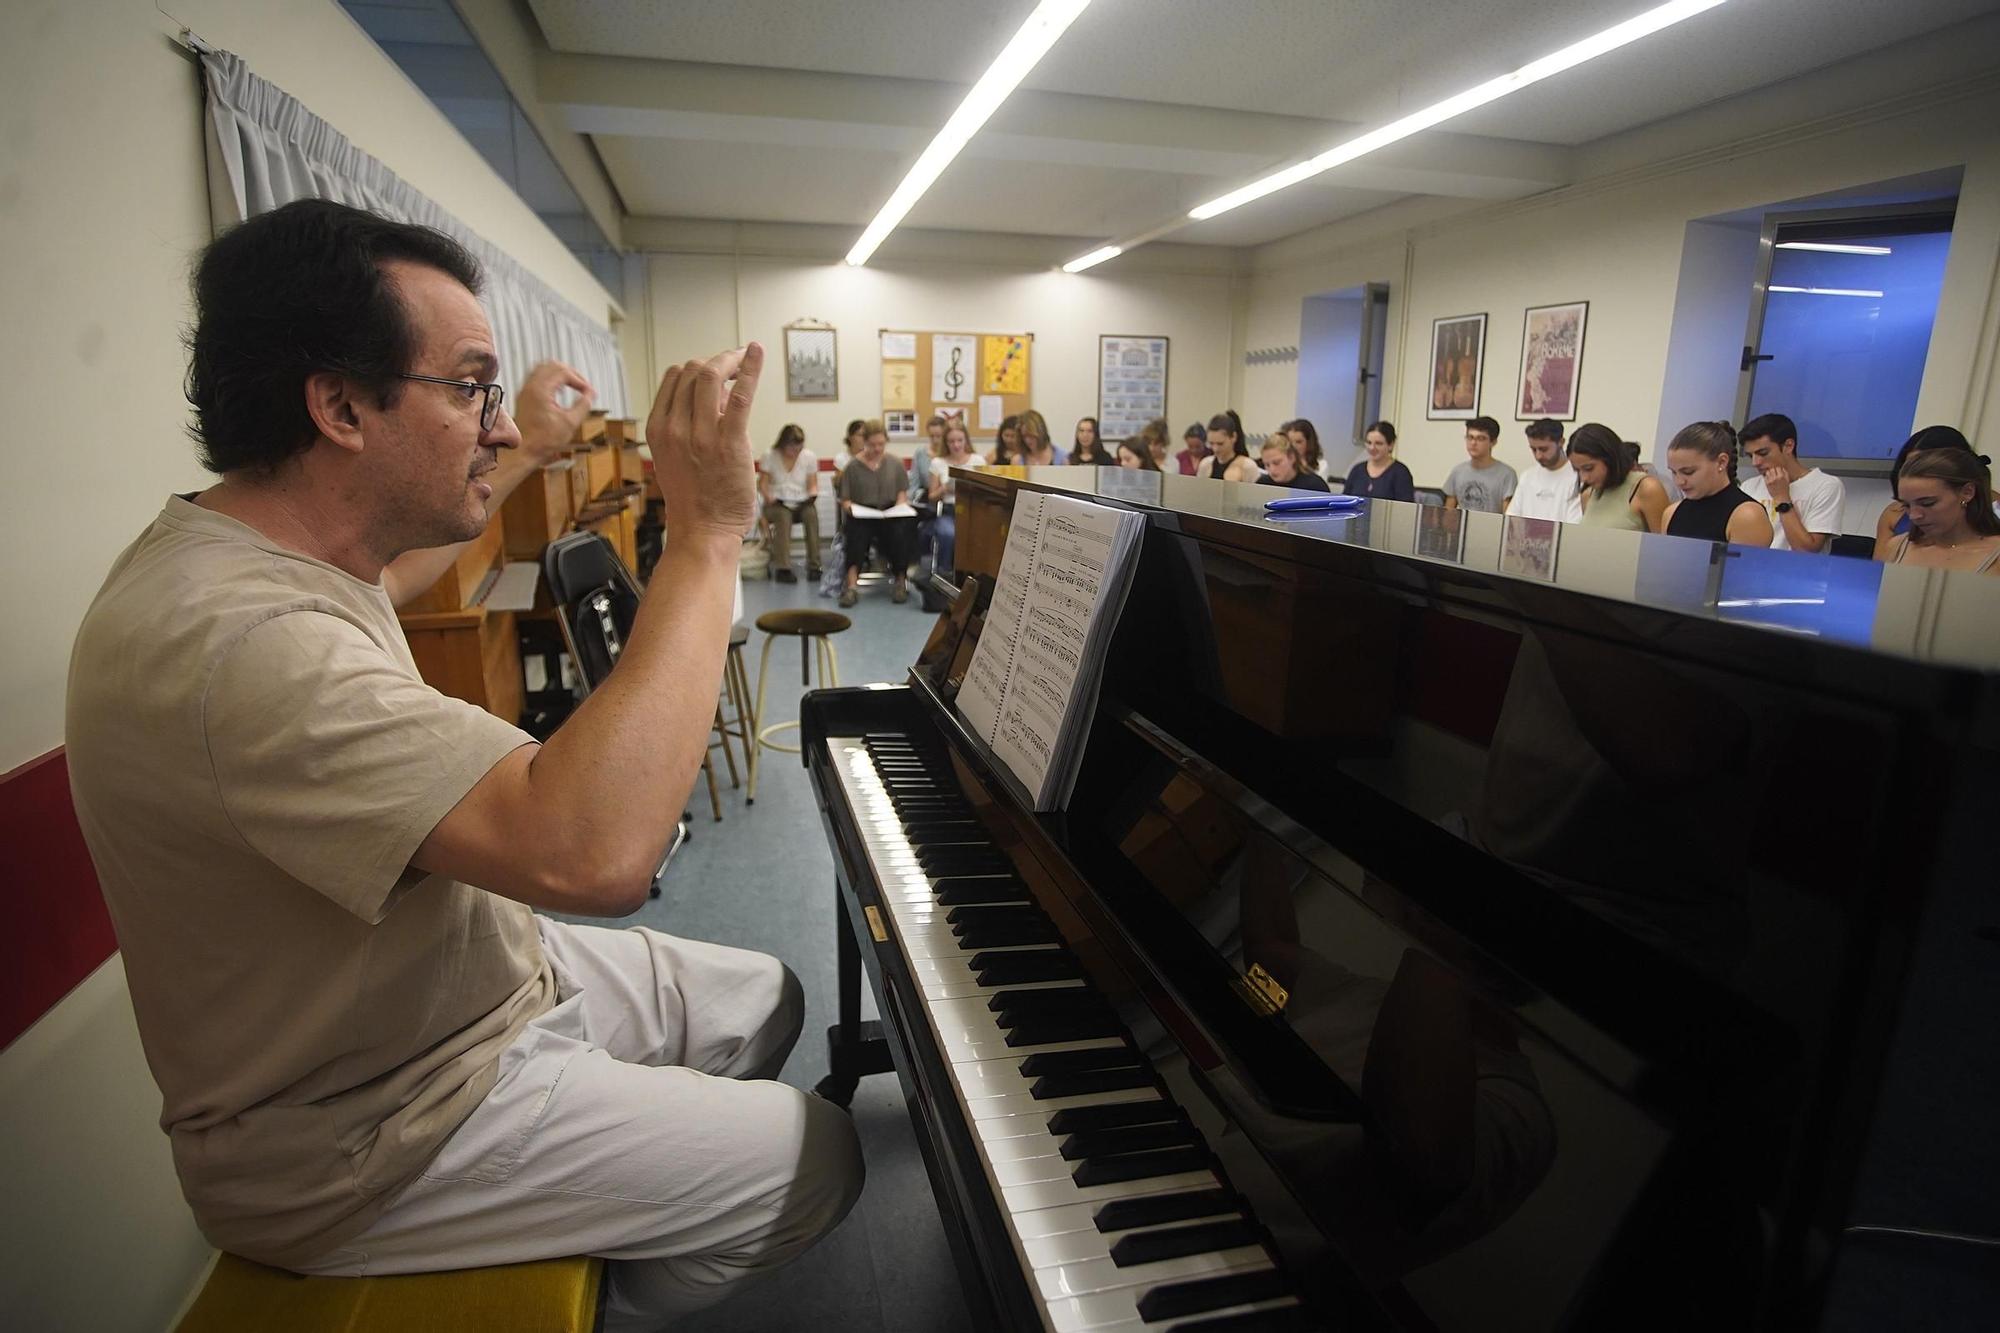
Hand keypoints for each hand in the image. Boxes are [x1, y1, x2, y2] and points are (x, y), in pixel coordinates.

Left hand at [514, 361, 594, 463]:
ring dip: (560, 374)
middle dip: (571, 373)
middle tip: (582, 384)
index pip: (563, 372)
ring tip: (572, 384)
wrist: (524, 450)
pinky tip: (558, 390)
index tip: (588, 391)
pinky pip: (537, 378)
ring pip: (543, 368)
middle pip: (553, 365)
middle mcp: (530, 387)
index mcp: (541, 390)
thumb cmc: (543, 441)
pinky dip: (550, 379)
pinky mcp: (524, 397)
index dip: (579, 380)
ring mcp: (525, 391)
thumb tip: (590, 394)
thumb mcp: (571, 423)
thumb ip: (583, 405)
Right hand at [648, 344, 760, 543]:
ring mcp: (701, 435)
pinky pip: (740, 394)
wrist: (702, 531)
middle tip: (734, 366)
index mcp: (658, 429)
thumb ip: (688, 425)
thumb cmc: (694, 499)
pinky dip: (750, 367)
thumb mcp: (675, 457)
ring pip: (710, 375)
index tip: (716, 374)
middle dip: (716, 362)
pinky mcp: (729, 442)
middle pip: (692, 371)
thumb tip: (715, 396)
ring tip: (744, 360)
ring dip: (731, 360)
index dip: (697, 368)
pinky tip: (756, 351)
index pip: (674, 377)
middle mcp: (675, 428)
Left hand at [1761, 465, 1790, 503]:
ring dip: (1769, 473)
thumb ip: (1785, 473)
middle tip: (1774, 474)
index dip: (1777, 469)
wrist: (1781, 497)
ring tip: (1771, 477)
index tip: (1777, 471)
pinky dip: (1766, 477)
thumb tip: (1781, 468)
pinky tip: (1769, 480)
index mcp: (1782, 476)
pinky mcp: (1767, 483)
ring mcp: (1771, 480)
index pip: (1778, 468)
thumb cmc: (1784, 489)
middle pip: (1772, 469)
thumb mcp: (1787, 480)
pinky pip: (1765, 477)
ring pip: (1767, 472)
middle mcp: (1776, 477)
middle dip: (1773, 471)